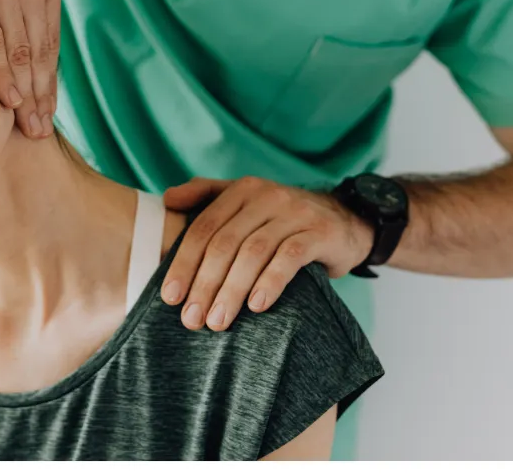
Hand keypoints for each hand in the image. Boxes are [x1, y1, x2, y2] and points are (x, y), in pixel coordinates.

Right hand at [0, 0, 61, 138]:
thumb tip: (17, 7)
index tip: (50, 104)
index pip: (51, 38)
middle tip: (44, 130)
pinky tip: (9, 99)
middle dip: (45, 95)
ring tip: (30, 126)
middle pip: (42, 52)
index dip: (51, 75)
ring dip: (28, 94)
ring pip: (23, 53)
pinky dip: (3, 74)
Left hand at [160, 176, 374, 331]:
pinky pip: (290, 258)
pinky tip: (257, 306)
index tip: (170, 297)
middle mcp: (266, 196)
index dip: (184, 263)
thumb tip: (167, 198)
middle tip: (192, 318)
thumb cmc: (283, 220)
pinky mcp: (320, 233)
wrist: (345, 220)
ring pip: (253, 252)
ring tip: (218, 321)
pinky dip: (270, 282)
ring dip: (232, 290)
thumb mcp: (247, 202)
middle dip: (204, 283)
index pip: (204, 228)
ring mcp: (294, 213)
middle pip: (225, 242)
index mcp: (242, 190)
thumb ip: (207, 195)